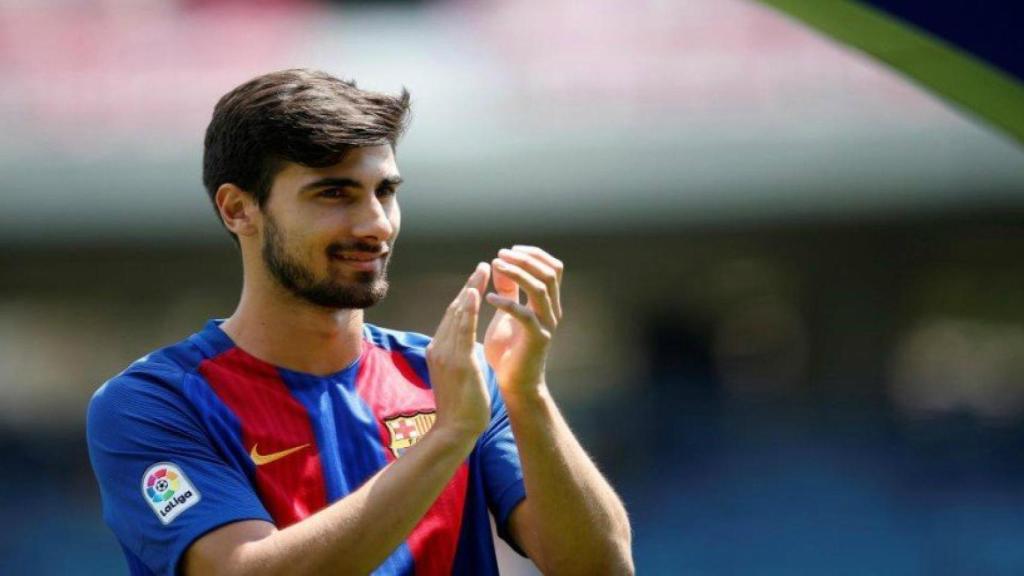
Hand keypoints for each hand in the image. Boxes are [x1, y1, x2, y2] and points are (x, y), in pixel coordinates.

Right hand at [426, 263, 492, 441]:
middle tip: (482, 267)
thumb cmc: (461, 407)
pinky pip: (462, 330)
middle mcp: (438, 348)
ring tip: (482, 271)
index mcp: (438, 351)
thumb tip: (471, 346)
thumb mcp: (459, 375)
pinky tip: (474, 293)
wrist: (455, 430)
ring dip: (470, 290)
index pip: (453, 318)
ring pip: (457, 315)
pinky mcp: (457, 362)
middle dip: (469, 287)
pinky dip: (467, 309)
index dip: (465, 297)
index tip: (476, 281)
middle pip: (454, 310)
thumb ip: (462, 357)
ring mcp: (446, 354)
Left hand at [484, 246, 563, 396]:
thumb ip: (508, 290)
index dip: (534, 254)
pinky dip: (506, 302)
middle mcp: (553, 311)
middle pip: (549, 273)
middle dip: (524, 259)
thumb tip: (499, 264)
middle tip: (501, 255)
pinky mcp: (537, 339)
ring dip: (517, 273)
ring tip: (496, 267)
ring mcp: (547, 325)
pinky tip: (488, 298)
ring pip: (540, 289)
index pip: (553, 268)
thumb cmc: (509, 350)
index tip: (510, 250)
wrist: (515, 385)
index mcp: (548, 303)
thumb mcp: (507, 314)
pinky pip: (525, 315)